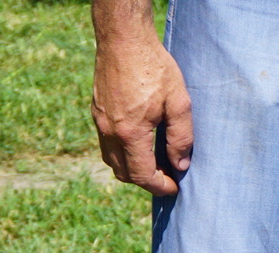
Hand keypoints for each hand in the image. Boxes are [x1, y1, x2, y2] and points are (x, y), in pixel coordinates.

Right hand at [92, 38, 192, 195]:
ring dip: (132, 168)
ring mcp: (100, 122)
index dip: (160, 187)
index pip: (142, 176)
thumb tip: (180, 164)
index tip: (174, 187)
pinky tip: (139, 142)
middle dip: (146, 181)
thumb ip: (181, 136)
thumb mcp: (178, 101)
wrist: (123, 38)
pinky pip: (106, 144)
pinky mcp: (97, 112)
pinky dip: (122, 153)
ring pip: (112, 161)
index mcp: (129, 133)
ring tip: (154, 161)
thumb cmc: (154, 66)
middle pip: (124, 174)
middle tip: (167, 175)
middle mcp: (110, 132)